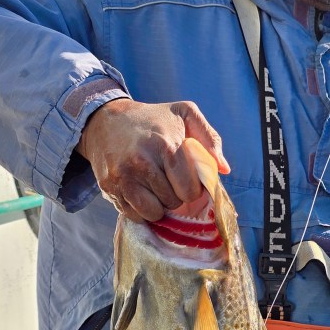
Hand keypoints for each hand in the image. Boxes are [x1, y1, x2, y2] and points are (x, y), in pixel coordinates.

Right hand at [77, 99, 229, 221]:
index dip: (193, 188)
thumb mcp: (185, 113)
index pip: (189, 189)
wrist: (105, 119)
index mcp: (165, 146)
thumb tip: (224, 170)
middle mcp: (142, 163)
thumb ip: (210, 138)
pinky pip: (134, 215)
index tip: (186, 178)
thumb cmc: (153, 118)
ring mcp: (123, 178)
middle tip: (168, 179)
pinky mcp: (109, 188)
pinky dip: (141, 209)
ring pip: (153, 213)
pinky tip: (141, 191)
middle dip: (175, 195)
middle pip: (173, 202)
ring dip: (159, 205)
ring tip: (156, 187)